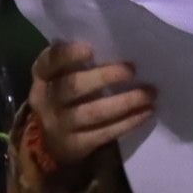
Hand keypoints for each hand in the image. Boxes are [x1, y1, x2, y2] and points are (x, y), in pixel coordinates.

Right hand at [29, 43, 153, 170]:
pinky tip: (146, 112)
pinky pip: (104, 134)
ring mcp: (60, 126)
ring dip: (124, 102)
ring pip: (93, 113)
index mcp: (42, 76)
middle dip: (103, 77)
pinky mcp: (76, 145)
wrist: (48, 141)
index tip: (90, 49)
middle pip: (72, 87)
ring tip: (149, 93)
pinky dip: (127, 122)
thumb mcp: (59, 77)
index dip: (67, 55)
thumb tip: (115, 47)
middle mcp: (47, 100)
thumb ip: (76, 63)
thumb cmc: (63, 96)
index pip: (50, 62)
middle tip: (131, 70)